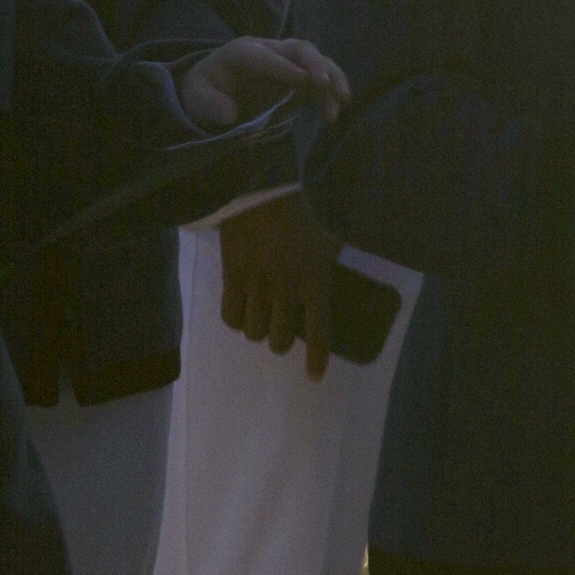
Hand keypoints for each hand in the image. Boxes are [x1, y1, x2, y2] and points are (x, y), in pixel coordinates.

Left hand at [181, 34, 348, 128]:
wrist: (214, 90)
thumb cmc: (205, 91)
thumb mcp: (197, 98)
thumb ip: (211, 105)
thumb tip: (230, 116)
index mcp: (243, 51)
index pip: (265, 57)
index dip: (283, 68)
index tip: (303, 81)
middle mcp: (270, 50)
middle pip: (298, 49)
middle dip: (315, 65)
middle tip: (324, 86)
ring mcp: (288, 63)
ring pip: (317, 61)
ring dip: (332, 78)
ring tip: (343, 101)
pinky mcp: (300, 78)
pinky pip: (321, 79)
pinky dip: (331, 92)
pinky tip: (335, 109)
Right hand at [220, 188, 336, 375]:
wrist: (263, 197)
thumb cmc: (301, 220)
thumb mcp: (328, 243)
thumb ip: (331, 267)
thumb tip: (345, 282)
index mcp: (315, 282)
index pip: (319, 331)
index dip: (317, 358)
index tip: (315, 377)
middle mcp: (286, 290)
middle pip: (280, 341)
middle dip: (281, 342)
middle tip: (280, 330)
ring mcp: (258, 286)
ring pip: (254, 332)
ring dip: (258, 330)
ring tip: (260, 317)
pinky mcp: (232, 278)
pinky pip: (230, 318)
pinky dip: (235, 320)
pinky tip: (241, 310)